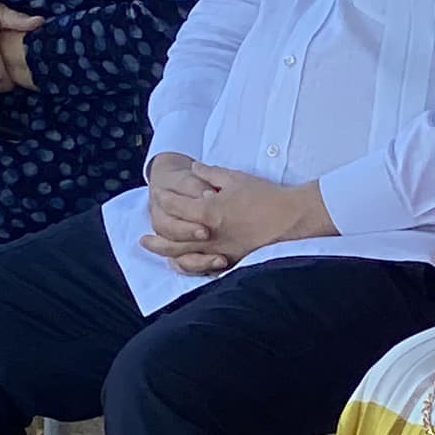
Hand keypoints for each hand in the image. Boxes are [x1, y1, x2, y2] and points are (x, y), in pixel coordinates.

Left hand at [140, 162, 327, 273]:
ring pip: (186, 257)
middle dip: (156, 238)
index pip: (176, 207)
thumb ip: (210, 173)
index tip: (157, 196)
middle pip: (174, 239)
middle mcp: (211, 235)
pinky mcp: (232, 260)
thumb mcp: (236, 178)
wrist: (291, 218)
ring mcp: (221, 250)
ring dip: (168, 255)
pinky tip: (184, 264)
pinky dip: (190, 266)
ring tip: (158, 255)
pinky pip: (204, 267)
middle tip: (143, 239)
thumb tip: (194, 167)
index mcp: (209, 212)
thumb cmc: (265, 196)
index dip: (164, 200)